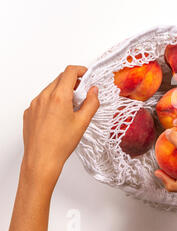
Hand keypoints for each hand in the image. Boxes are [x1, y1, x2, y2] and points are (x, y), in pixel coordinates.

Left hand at [21, 65, 98, 188]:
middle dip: (73, 82)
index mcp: (59, 97)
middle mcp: (44, 97)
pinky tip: (59, 116)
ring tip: (71, 107)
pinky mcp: (29, 112)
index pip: (69, 72)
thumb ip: (91, 103)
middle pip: (59, 79)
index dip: (80, 70)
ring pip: (50, 89)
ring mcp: (34, 104)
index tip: (87, 75)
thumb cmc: (61, 144)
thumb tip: (94, 91)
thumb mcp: (83, 122)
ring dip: (62, 91)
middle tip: (83, 93)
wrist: (42, 160)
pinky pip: (42, 100)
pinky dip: (52, 101)